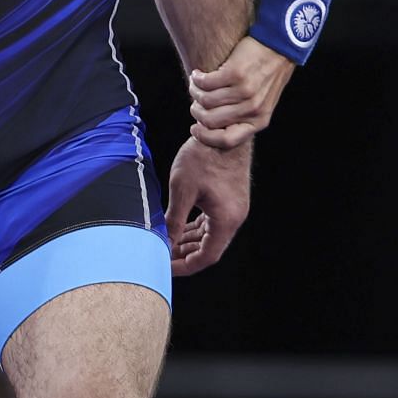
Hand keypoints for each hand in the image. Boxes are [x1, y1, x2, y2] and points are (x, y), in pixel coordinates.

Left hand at [165, 134, 250, 275]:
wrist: (222, 131)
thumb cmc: (204, 156)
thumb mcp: (182, 190)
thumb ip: (173, 221)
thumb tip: (162, 244)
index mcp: (226, 219)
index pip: (206, 256)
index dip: (184, 266)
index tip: (165, 266)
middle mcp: (235, 217)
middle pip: (209, 248)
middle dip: (185, 254)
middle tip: (162, 256)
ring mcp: (234, 208)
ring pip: (210, 235)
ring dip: (190, 241)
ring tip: (168, 244)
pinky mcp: (230, 199)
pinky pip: (213, 222)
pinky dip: (197, 228)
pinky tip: (181, 228)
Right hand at [189, 36, 296, 148]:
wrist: (281, 47)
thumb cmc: (268, 75)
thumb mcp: (263, 103)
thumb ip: (244, 117)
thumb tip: (213, 127)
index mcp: (259, 121)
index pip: (227, 140)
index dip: (206, 137)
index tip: (195, 129)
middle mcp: (252, 108)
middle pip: (211, 120)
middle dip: (197, 111)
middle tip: (195, 102)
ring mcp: (245, 91)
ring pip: (206, 100)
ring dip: (195, 92)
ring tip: (195, 85)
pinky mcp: (236, 73)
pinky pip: (206, 83)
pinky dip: (197, 79)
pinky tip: (198, 75)